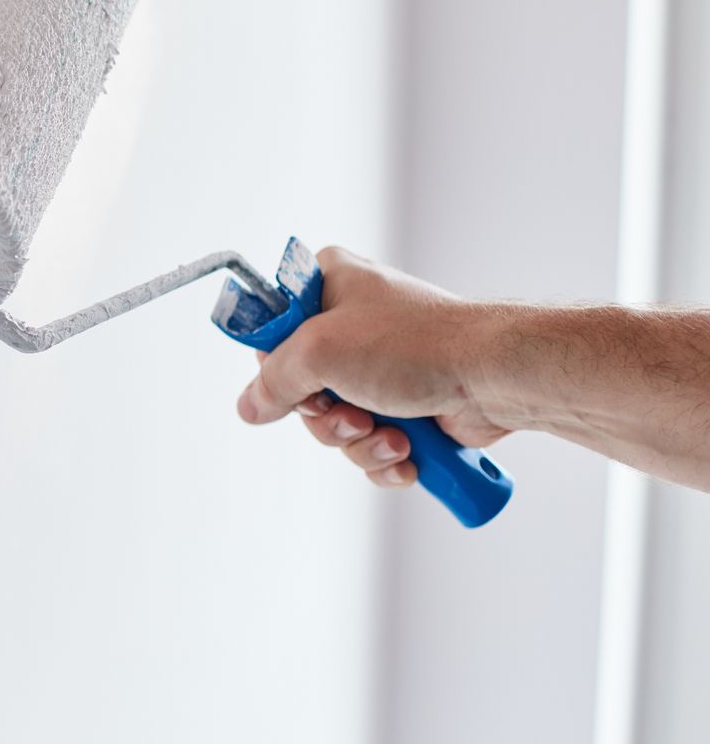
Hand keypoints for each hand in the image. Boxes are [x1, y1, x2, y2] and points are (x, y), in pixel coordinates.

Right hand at [234, 246, 510, 488]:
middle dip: (326, 418)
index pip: (272, 328)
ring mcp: (380, 367)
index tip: (295, 383)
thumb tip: (249, 406)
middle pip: (301, 388)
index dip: (276, 365)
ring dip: (360, 442)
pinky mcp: (405, 404)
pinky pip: (372, 444)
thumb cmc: (415, 344)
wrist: (494, 377)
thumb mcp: (320, 352)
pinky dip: (386, 457)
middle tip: (352, 416)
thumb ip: (273, 380)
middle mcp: (352, 323)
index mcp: (329, 286)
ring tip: (393, 436)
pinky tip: (409, 453)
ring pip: (336, 423)